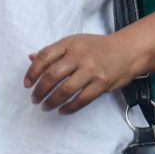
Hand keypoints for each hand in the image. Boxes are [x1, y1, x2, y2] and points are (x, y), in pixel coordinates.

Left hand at [24, 31, 144, 112]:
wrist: (128, 51)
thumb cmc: (98, 47)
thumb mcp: (74, 42)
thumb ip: (53, 51)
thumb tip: (30, 58)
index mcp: (69, 43)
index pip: (44, 57)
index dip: (32, 71)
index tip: (26, 83)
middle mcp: (79, 56)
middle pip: (52, 75)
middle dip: (40, 90)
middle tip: (34, 98)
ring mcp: (91, 70)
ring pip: (66, 89)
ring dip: (52, 101)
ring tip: (45, 106)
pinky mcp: (102, 83)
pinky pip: (82, 99)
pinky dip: (70, 107)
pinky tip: (62, 110)